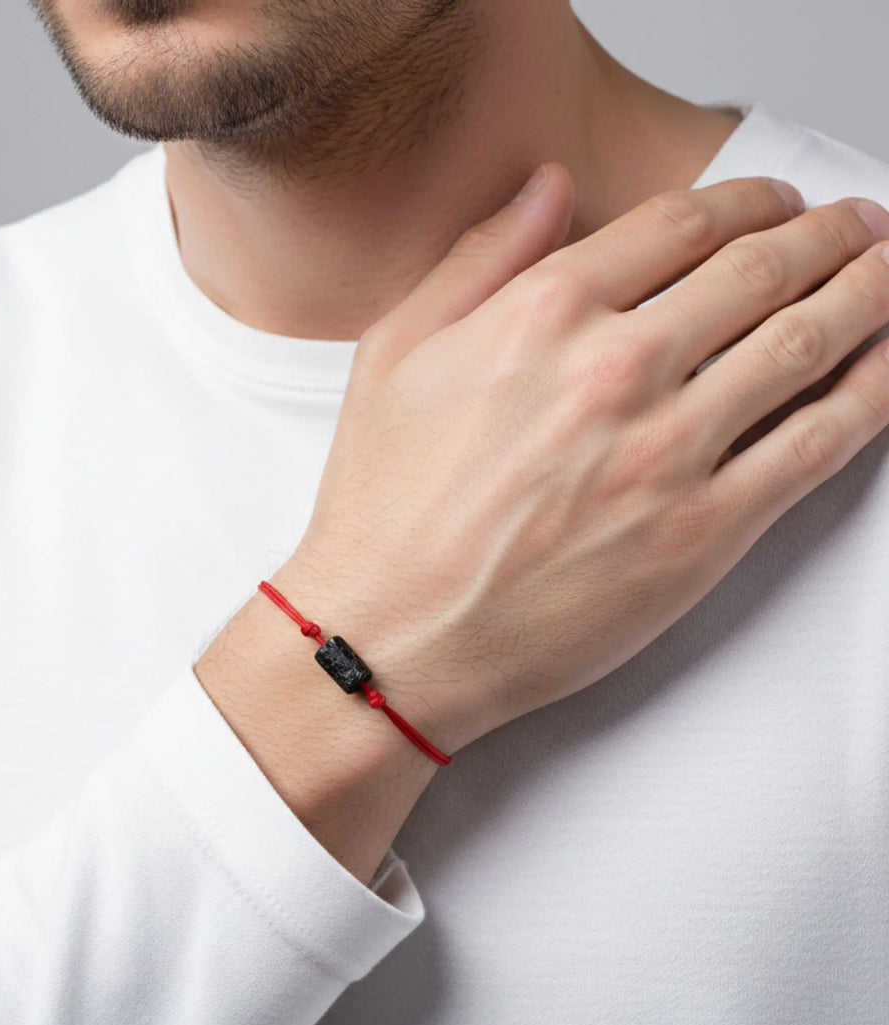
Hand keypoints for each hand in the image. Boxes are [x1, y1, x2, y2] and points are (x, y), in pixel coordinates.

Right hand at [275, 165, 888, 755]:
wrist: (392, 636)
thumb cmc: (384, 509)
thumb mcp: (394, 355)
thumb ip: (477, 259)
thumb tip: (548, 188)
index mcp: (539, 315)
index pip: (679, 225)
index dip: (746, 200)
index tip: (771, 203)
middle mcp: (612, 370)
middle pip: (758, 271)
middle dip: (824, 236)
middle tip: (855, 227)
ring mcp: (665, 453)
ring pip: (804, 343)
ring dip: (868, 293)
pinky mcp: (702, 534)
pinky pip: (816, 445)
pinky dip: (874, 393)